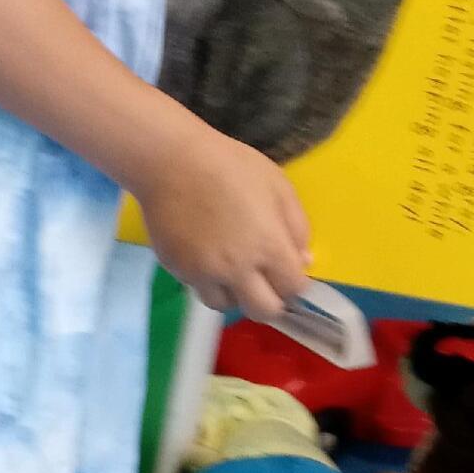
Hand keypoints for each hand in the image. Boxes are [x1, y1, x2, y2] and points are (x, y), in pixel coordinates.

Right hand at [135, 117, 310, 318]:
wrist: (170, 161)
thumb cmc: (229, 165)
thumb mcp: (278, 185)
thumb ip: (298, 226)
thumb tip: (303, 261)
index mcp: (269, 246)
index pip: (293, 289)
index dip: (295, 284)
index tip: (288, 273)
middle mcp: (238, 268)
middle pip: (263, 311)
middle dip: (270, 301)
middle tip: (264, 282)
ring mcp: (205, 272)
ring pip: (227, 306)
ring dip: (235, 294)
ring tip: (231, 270)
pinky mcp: (178, 270)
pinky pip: (199, 288)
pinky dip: (208, 280)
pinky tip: (206, 255)